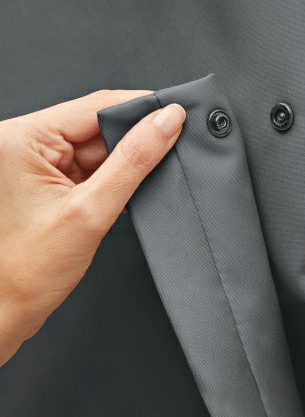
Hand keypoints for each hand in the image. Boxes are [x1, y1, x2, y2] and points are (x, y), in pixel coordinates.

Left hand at [0, 91, 184, 365]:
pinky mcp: (45, 178)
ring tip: (143, 182)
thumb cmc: (29, 270)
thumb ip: (134, 161)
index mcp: (21, 139)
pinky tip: (127, 191)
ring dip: (124, 162)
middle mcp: (22, 143)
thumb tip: (166, 122)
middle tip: (168, 152)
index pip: (94, 106)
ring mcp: (33, 161)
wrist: (7, 310)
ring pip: (97, 146)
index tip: (175, 114)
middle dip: (134, 140)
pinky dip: (112, 177)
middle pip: (96, 124)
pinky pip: (90, 165)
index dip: (140, 108)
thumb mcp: (92, 210)